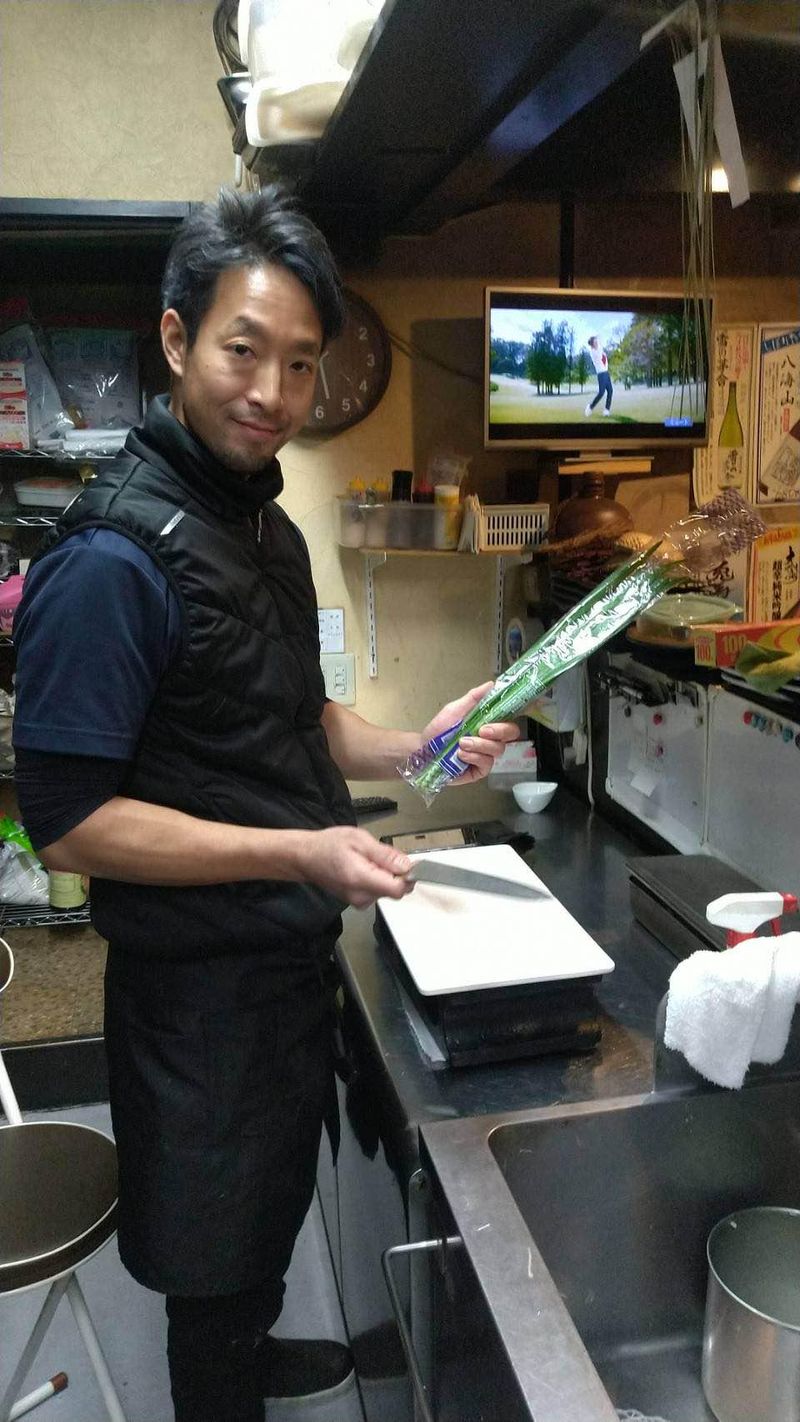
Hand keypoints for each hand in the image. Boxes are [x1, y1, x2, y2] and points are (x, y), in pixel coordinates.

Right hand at [297, 826, 413, 908]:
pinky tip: (363, 867)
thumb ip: (384, 854)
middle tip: (377, 855)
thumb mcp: (359, 839)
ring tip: (366, 859)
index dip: (407, 876)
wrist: (305, 857)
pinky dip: (376, 879)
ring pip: (387, 890)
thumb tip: (406, 866)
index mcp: (361, 880)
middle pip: (394, 890)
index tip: (403, 862)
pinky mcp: (358, 901)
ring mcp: (359, 902)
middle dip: (394, 872)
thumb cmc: (329, 844)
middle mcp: (361, 897)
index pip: (398, 889)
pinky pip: (377, 891)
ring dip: (384, 875)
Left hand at [421, 682, 519, 785]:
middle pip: (509, 736)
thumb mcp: (454, 710)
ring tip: (462, 743)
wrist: (422, 749)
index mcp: (488, 725)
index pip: (508, 722)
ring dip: (480, 744)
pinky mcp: (478, 771)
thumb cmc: (439, 730)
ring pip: (497, 750)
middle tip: (481, 730)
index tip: (495, 716)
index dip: (507, 719)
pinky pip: (486, 764)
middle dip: (497, 731)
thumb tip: (491, 684)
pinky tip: (460, 754)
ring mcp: (486, 756)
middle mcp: (491, 741)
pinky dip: (474, 757)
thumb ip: (473, 698)